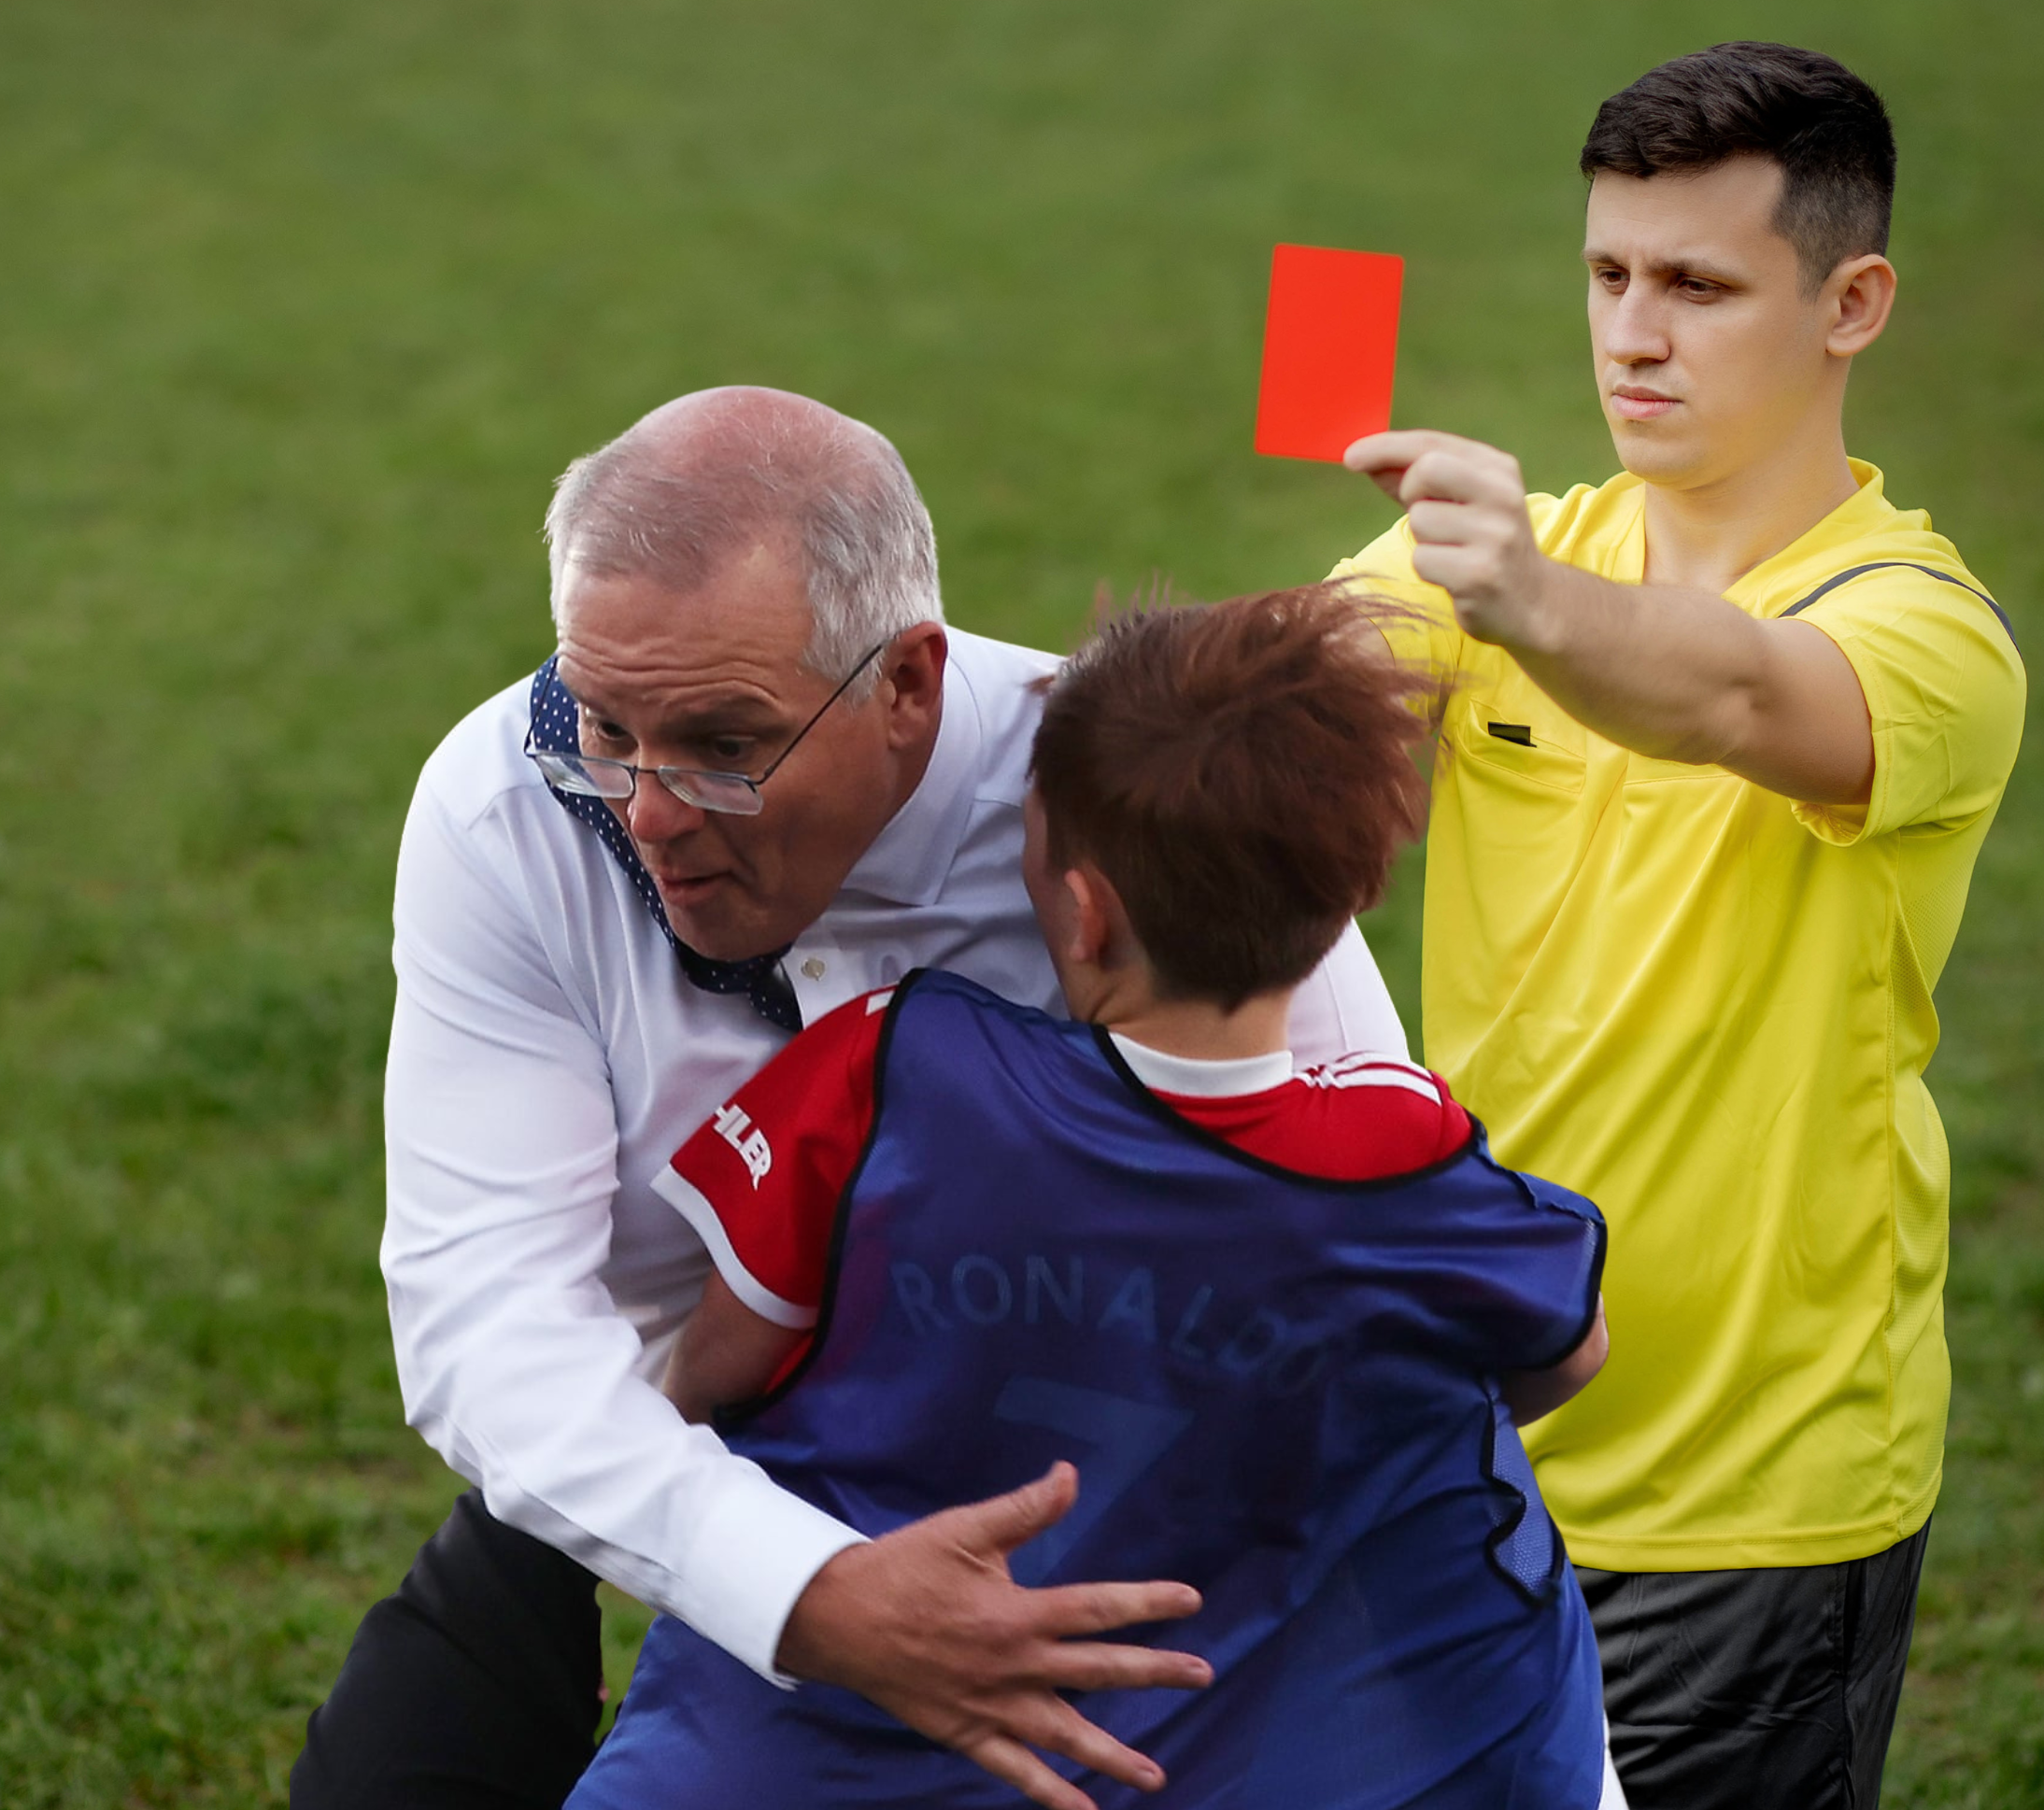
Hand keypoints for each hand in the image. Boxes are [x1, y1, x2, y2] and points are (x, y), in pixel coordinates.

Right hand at [776, 1462, 1210, 1809]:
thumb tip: (1070, 1475)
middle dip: (1154, 1673)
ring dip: (1113, 1757)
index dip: (1147, 1603)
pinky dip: (1051, 1796)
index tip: (1191, 1602)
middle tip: (1203, 1675)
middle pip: (1097, 1673)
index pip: (1098, 1608)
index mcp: (1019, 1614)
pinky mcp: (968, 1733)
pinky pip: (1016, 1772)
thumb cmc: (906, 1566)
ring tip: (1156, 1777)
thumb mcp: (966, 1529)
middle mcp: (1015, 1667)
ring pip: (1065, 1737)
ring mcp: (993, 1707)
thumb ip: (1024, 1509)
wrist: (841, 1619)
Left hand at [1344, 429, 1555, 650]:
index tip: (1350, 456)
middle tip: (1425, 513)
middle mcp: (1502, 495)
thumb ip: (1413, 479)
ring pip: (1420, 521)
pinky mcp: (1480, 573)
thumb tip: (1361, 457)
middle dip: (1410, 492)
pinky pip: (1423, 560)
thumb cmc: (1482, 545)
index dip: (1386, 447)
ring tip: (1451, 551)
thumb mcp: (1458, 502)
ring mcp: (1495, 534)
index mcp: (1498, 469)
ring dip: (1422, 539)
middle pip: (1426, 470)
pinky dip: (1428, 568)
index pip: (1432, 444)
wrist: (1532, 601)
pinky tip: (1454, 575)